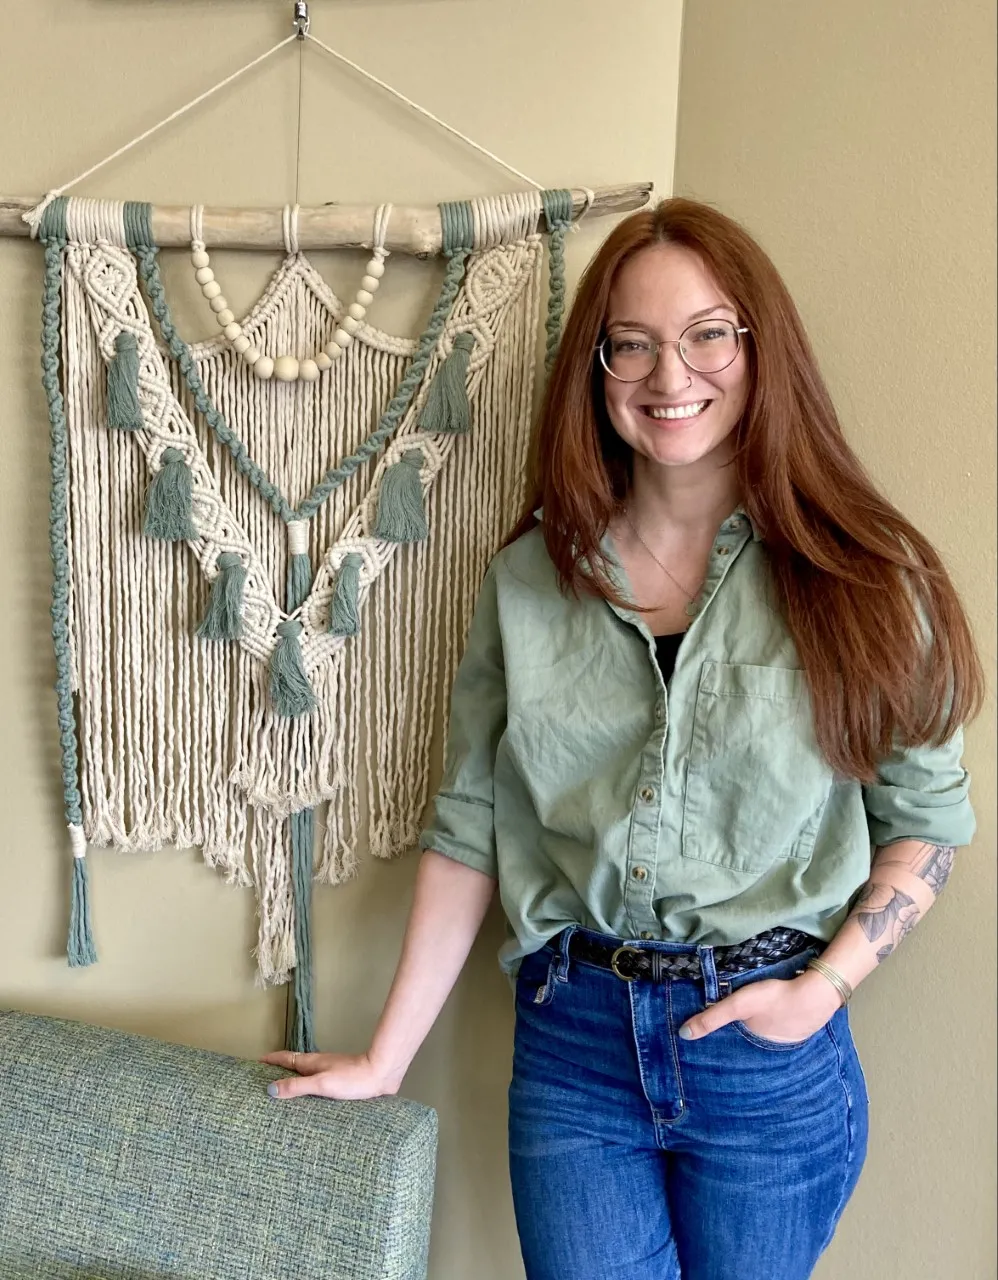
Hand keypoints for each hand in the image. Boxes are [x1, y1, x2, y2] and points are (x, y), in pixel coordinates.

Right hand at [261, 1049, 403, 1100]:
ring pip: (305, 1076)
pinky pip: (316, 1085)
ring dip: (292, 1081)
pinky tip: (308, 1103)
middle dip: (277, 1072)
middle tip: (262, 1083)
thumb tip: (269, 1089)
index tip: (254, 1064)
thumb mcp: (321, 1083)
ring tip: (281, 1096)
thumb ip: (296, 1086)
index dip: (269, 1060)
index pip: (284, 1058)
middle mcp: (318, 1065)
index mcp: (311, 1063)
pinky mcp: (340, 1082)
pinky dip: (307, 1090)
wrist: (381, 1074)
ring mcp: (329, 1073)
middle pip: (293, 1066)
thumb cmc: (352, 1078)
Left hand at [678, 971, 841, 1043]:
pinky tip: (764, 1025)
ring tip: (736, 1034)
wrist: (817, 994)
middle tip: (716, 1042)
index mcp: (752, 1051)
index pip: (728, 1057)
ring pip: (759, 1045)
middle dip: (732, 1049)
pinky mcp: (794, 1035)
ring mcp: (783, 1046)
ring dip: (750, 1041)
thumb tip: (683, 1035)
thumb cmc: (775, 999)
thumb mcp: (739, 1005)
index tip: (700, 1051)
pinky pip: (774, 1036)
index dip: (716, 1053)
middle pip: (743, 1052)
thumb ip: (712, 1018)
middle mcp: (767, 1055)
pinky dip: (767, 1032)